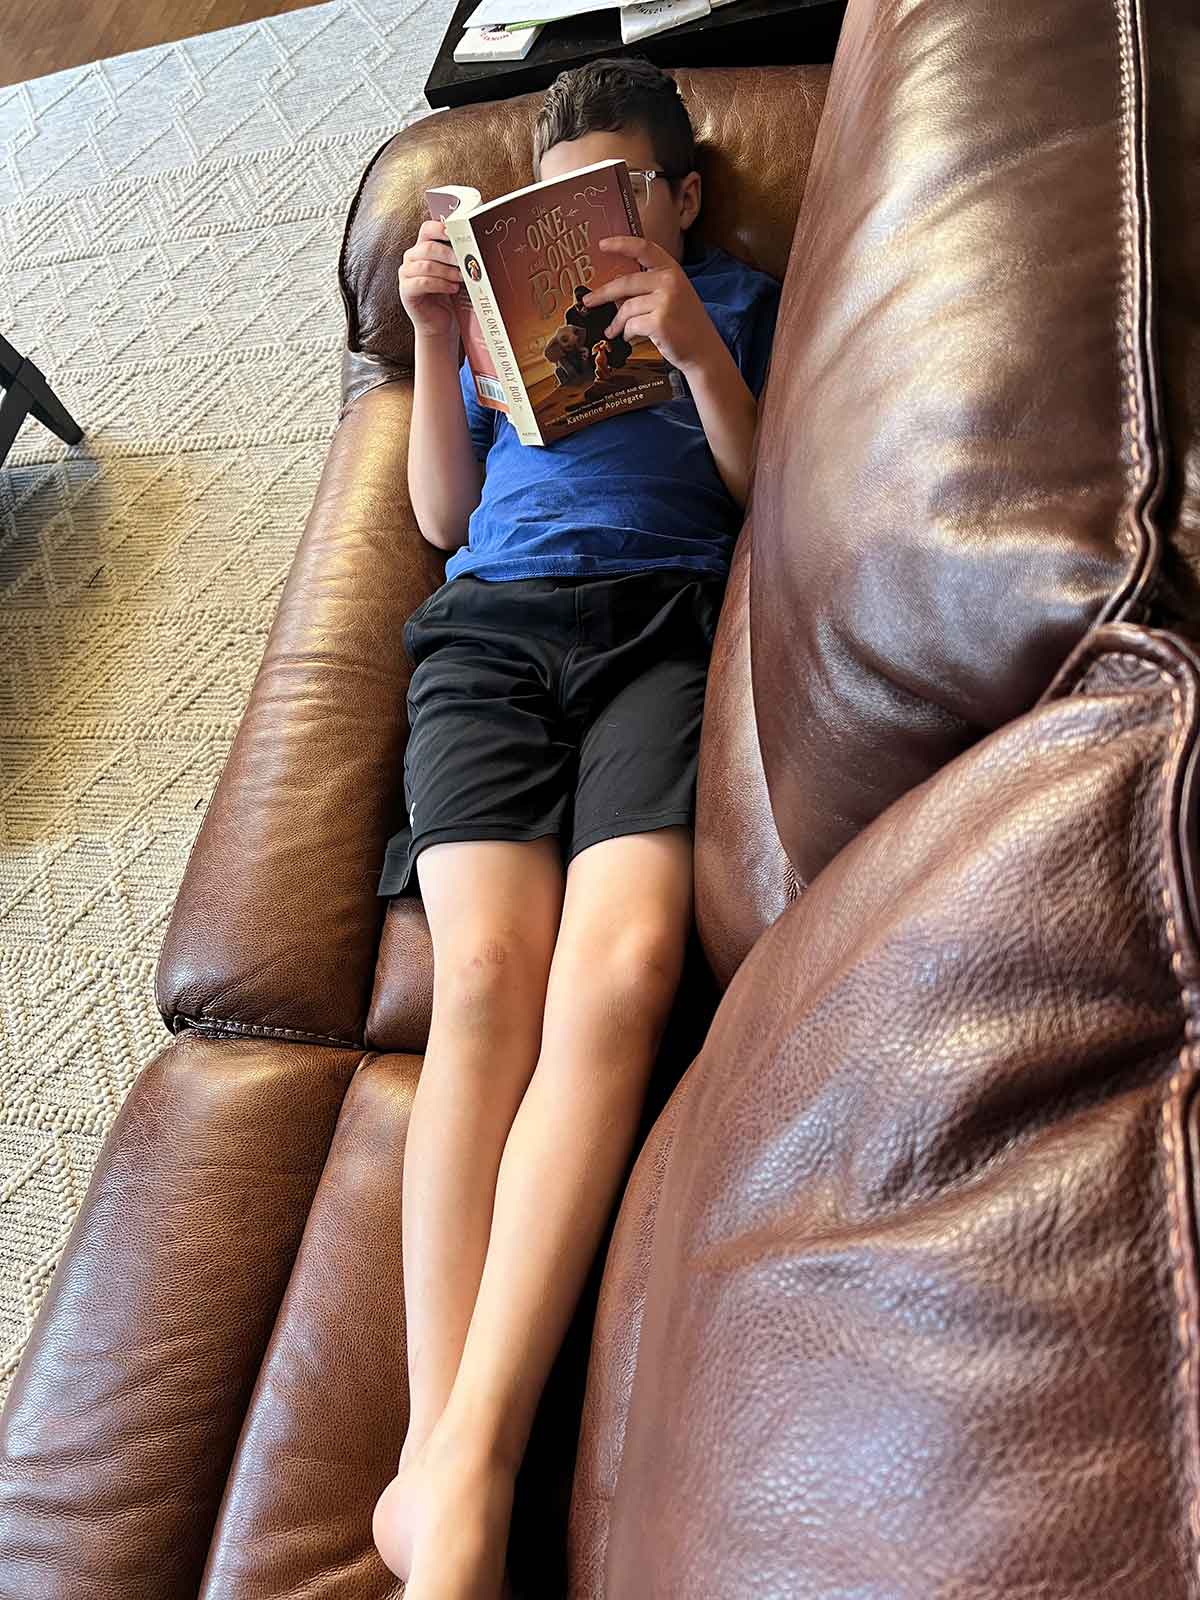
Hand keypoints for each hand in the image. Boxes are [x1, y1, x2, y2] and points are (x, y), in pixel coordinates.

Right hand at [398, 219, 462, 339]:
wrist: (440, 322)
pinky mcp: (406, 290)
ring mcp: (406, 274)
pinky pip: (422, 282)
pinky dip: (440, 284)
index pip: (427, 229)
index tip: (456, 233)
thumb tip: (475, 249)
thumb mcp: (454, 273)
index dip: (440, 228)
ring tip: (461, 278)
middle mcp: (412, 258)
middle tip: (464, 261)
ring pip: (426, 266)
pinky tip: (452, 288)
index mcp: (423, 248)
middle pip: (427, 247)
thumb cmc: (448, 295)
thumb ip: (458, 259)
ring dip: (447, 272)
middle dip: (449, 254)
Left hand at [582, 236, 719, 374]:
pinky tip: (630, 337)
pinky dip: (627, 333)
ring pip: (626, 308)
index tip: (602, 245)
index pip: (644, 248)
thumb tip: (615, 290)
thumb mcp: (673, 295)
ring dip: (617, 322)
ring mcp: (665, 301)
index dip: (621, 244)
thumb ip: (650, 286)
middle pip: (626, 282)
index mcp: (672, 270)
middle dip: (603, 294)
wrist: (703, 351)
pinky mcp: (659, 322)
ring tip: (613, 330)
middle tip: (588, 301)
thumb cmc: (685, 324)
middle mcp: (669, 281)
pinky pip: (631, 325)